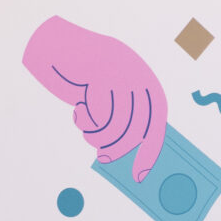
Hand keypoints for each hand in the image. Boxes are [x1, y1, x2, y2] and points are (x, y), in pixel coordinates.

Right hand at [22, 15, 167, 180]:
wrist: (64, 44)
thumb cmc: (90, 76)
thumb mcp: (114, 94)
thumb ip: (127, 116)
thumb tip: (131, 151)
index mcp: (148, 86)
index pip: (155, 126)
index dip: (148, 153)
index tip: (138, 176)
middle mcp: (140, 80)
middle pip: (133, 131)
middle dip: (117, 149)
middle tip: (103, 157)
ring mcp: (120, 76)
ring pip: (113, 126)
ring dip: (96, 135)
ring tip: (87, 128)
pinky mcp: (99, 76)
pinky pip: (94, 115)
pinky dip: (84, 120)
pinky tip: (79, 110)